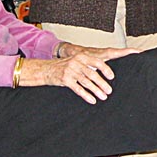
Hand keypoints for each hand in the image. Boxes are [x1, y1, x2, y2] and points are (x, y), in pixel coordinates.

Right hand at [18, 46, 136, 104]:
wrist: (45, 69)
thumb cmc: (63, 66)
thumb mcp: (75, 62)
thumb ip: (87, 65)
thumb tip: (102, 74)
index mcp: (81, 57)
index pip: (97, 62)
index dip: (105, 69)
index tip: (111, 77)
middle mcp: (76, 63)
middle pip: (93, 74)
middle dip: (102, 83)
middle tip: (109, 91)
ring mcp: (70, 71)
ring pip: (87, 82)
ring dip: (96, 91)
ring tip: (103, 96)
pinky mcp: (65, 80)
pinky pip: (78, 89)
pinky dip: (87, 95)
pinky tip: (92, 100)